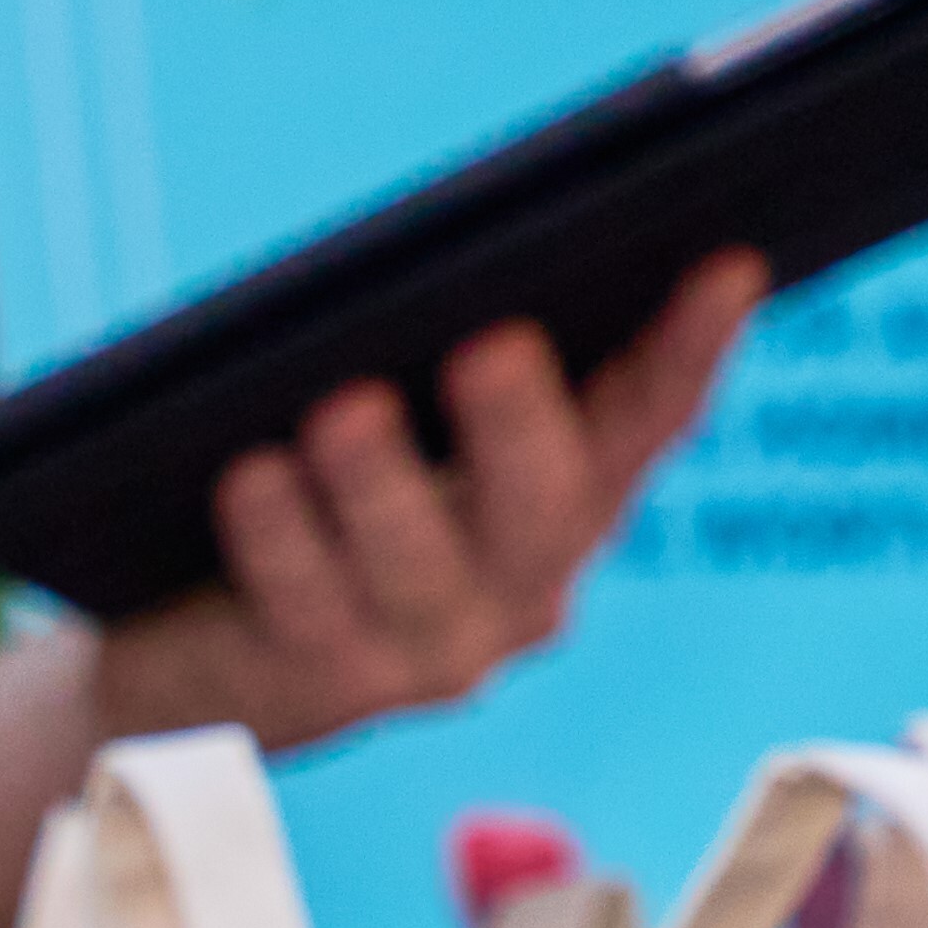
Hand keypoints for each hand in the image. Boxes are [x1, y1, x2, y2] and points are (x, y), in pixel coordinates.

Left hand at [91, 261, 762, 760]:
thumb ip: (454, 336)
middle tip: (492, 343)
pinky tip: (251, 472)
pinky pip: (301, 606)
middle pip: (544, 509)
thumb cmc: (327, 481)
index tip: (728, 266)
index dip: (692, 351)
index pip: (650, 422)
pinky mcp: (316, 682)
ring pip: (415, 568)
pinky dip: (278, 536)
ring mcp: (423, 647)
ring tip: (344, 406)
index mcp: (571, 495)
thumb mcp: (407, 406)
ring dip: (382, 483)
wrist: (200, 642)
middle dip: (520, 422)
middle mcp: (520, 586)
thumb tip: (471, 245)